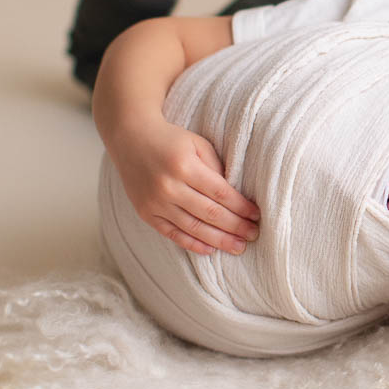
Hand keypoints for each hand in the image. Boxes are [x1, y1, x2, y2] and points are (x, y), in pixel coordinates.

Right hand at [108, 117, 260, 255]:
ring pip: (193, 228)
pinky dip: (192, 244)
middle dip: (235, 226)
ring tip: (238, 247)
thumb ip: (216, 168)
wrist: (131, 138)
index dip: (241, 207)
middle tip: (253, 234)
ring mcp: (155, 202)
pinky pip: (172, 234)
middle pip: (209, 213)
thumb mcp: (198, 144)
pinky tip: (210, 250)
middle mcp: (168, 186)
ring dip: (219, 240)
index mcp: (184, 166)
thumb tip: (236, 197)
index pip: (220, 193)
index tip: (257, 215)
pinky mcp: (145, 213)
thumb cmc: (171, 140)